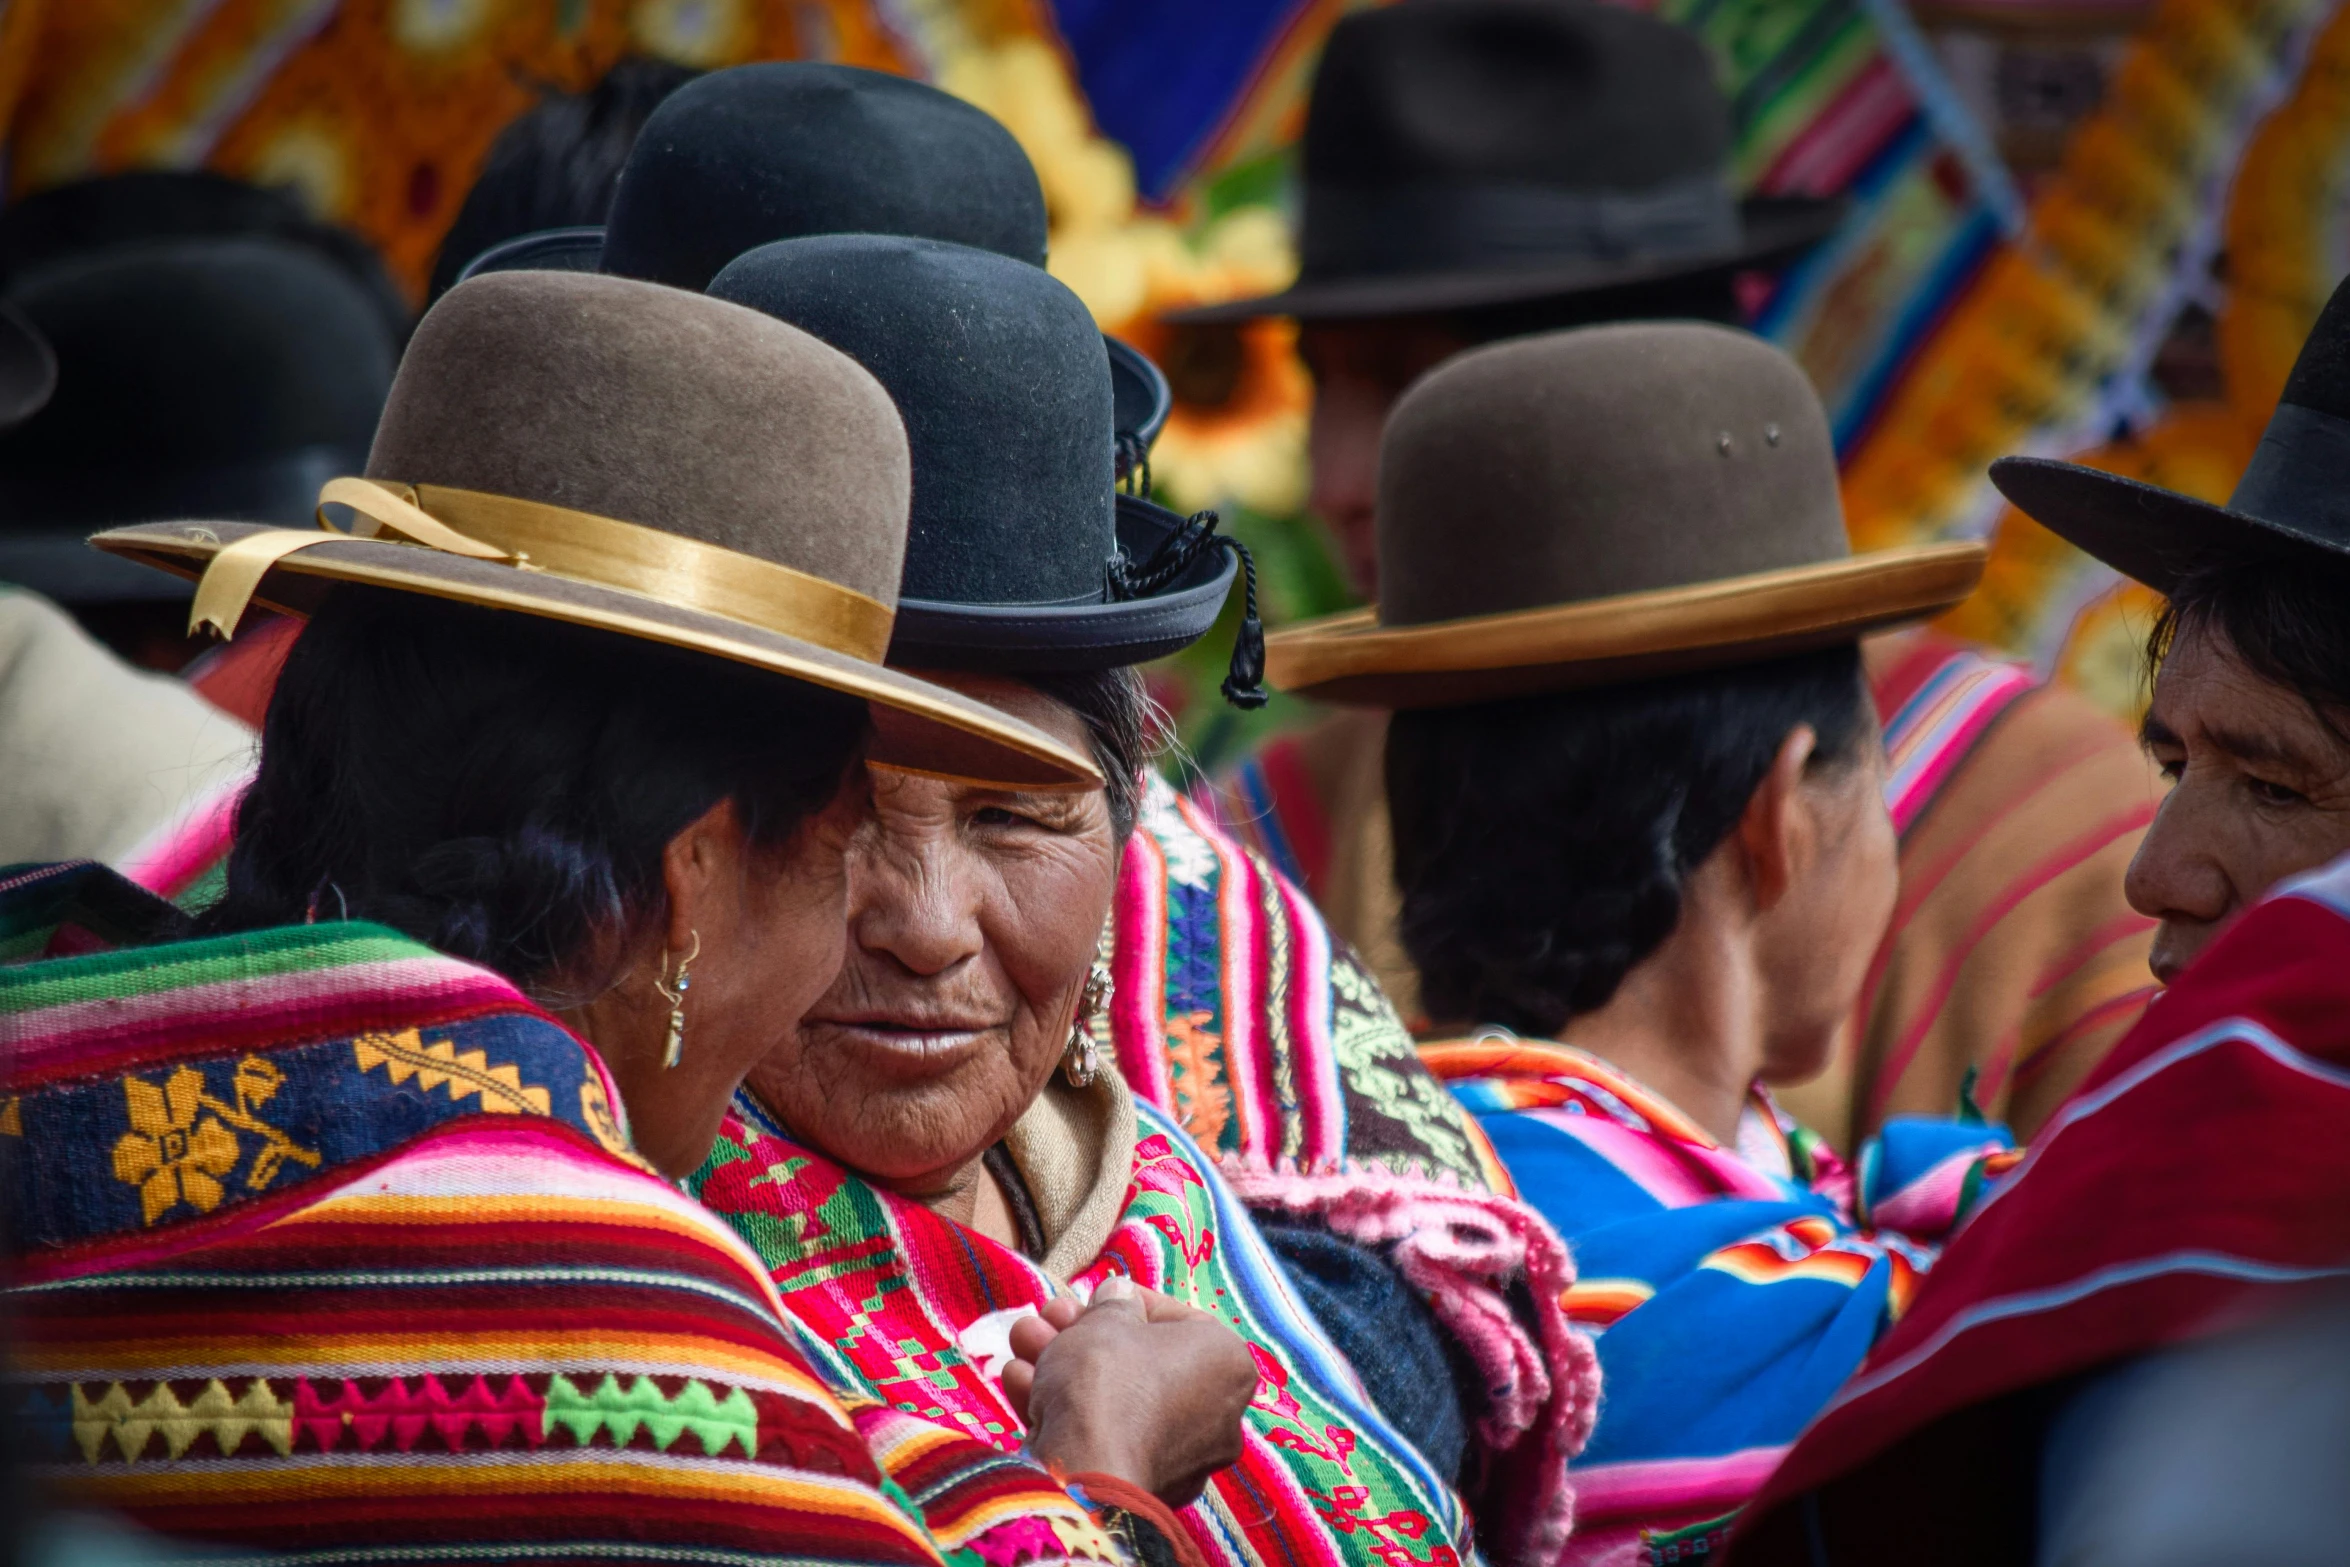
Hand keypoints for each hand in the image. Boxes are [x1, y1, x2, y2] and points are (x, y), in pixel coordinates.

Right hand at [1000, 1275, 1255, 1507]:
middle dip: (1084, 1337)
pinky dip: (1066, 1413)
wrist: (1082, 1472)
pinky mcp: (1142, 1489)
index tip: (1094, 1297)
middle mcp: (1218, 1416)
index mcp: (1228, 1365)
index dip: (1127, 1301)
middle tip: (1049, 1318)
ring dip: (1064, 1369)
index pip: (1178, 1321)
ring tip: (1022, 1345)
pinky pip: (1106, 1438)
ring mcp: (1182, 1460)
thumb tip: (1119, 1296)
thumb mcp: (1105, 1318)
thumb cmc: (1106, 1378)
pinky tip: (1020, 1383)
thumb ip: (1115, 1302)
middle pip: (1139, 1362)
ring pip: (1116, 1401)